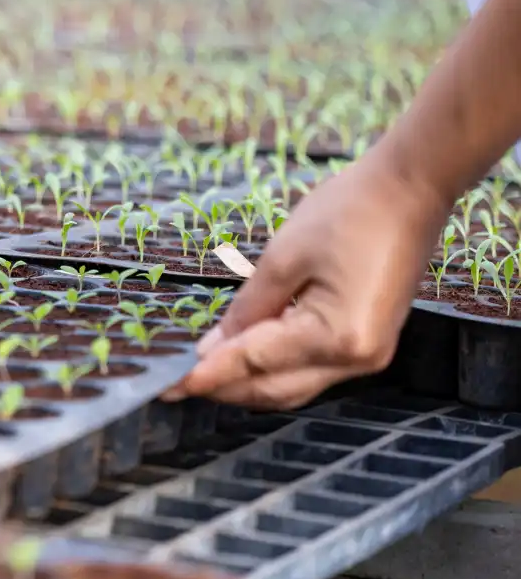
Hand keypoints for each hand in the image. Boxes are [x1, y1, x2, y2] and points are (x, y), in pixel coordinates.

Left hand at [163, 149, 449, 409]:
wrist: (410, 189)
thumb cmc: (351, 211)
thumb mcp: (284, 257)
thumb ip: (246, 310)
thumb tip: (212, 348)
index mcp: (337, 336)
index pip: (255, 364)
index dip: (208, 375)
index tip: (169, 384)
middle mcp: (357, 359)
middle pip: (275, 389)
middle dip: (224, 386)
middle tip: (176, 380)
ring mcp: (367, 356)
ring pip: (292, 385)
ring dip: (247, 380)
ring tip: (202, 371)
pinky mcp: (367, 343)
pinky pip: (311, 368)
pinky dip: (274, 366)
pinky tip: (244, 355)